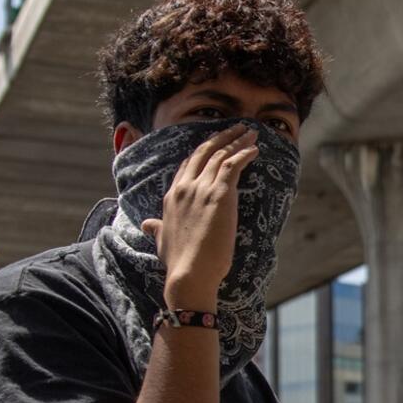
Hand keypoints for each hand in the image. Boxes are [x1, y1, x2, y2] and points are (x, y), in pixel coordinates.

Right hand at [142, 126, 257, 306]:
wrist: (189, 273)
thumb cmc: (178, 262)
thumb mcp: (162, 240)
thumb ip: (156, 228)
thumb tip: (147, 224)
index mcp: (172, 196)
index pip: (186, 165)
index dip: (201, 152)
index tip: (214, 143)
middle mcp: (184, 188)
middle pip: (203, 153)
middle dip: (221, 137)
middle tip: (236, 128)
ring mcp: (201, 189)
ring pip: (220, 155)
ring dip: (237, 140)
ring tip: (250, 133)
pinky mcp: (220, 194)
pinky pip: (233, 165)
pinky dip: (244, 153)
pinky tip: (254, 149)